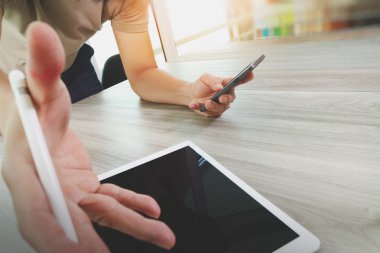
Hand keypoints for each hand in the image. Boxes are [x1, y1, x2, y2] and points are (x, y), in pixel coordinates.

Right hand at [1, 22, 174, 252]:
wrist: (38, 120)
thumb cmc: (34, 108)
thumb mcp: (39, 89)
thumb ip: (42, 68)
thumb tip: (42, 37)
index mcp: (30, 172)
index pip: (36, 211)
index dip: (54, 234)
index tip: (77, 252)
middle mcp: (49, 190)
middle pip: (73, 222)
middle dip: (93, 245)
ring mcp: (69, 194)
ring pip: (102, 214)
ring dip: (133, 226)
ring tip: (163, 234)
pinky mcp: (85, 189)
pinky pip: (112, 201)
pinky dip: (132, 206)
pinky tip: (152, 210)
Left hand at [187, 72, 253, 116]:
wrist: (191, 94)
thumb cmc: (202, 85)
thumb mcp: (206, 78)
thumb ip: (213, 81)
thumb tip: (219, 87)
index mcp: (227, 85)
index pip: (238, 81)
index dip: (246, 77)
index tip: (251, 73)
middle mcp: (226, 96)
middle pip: (230, 98)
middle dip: (226, 99)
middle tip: (221, 98)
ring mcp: (220, 105)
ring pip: (220, 108)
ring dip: (213, 106)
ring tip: (206, 103)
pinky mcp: (213, 112)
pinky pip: (208, 112)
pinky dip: (200, 108)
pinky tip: (194, 104)